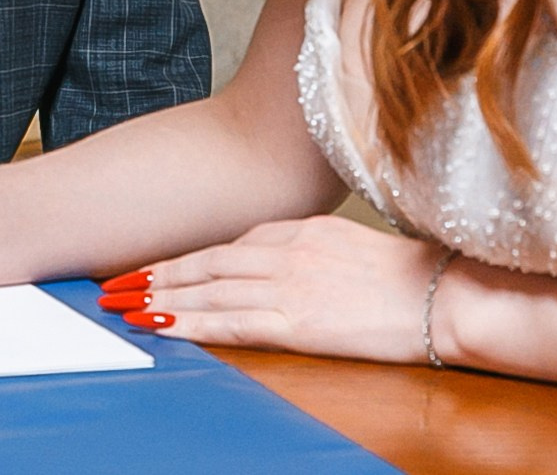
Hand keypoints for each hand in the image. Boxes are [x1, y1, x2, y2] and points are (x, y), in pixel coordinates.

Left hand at [110, 215, 445, 361]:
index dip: (180, 257)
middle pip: (205, 263)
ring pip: (208, 290)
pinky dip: (192, 323)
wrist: (442, 295)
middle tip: (114, 285)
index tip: (147, 266)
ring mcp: (289, 285)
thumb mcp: (343, 243)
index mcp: (297, 230)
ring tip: (125, 307)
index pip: (223, 245)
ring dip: (162, 299)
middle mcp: (285, 251)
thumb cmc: (402, 275)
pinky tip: (165, 327)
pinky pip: (232, 322)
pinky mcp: (297, 321)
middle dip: (155, 275)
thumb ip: (301, 246)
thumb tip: (268, 260)